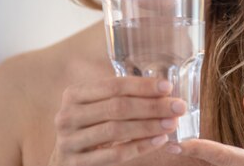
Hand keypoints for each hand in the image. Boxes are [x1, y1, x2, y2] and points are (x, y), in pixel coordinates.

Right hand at [49, 77, 186, 165]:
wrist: (65, 159)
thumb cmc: (89, 127)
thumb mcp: (96, 107)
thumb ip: (119, 97)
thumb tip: (162, 90)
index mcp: (74, 94)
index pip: (113, 85)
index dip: (142, 86)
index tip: (167, 87)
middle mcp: (67, 115)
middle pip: (117, 107)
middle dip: (152, 106)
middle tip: (178, 107)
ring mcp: (69, 141)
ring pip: (116, 131)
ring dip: (149, 126)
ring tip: (172, 123)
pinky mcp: (76, 163)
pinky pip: (114, 155)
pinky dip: (139, 147)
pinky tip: (159, 141)